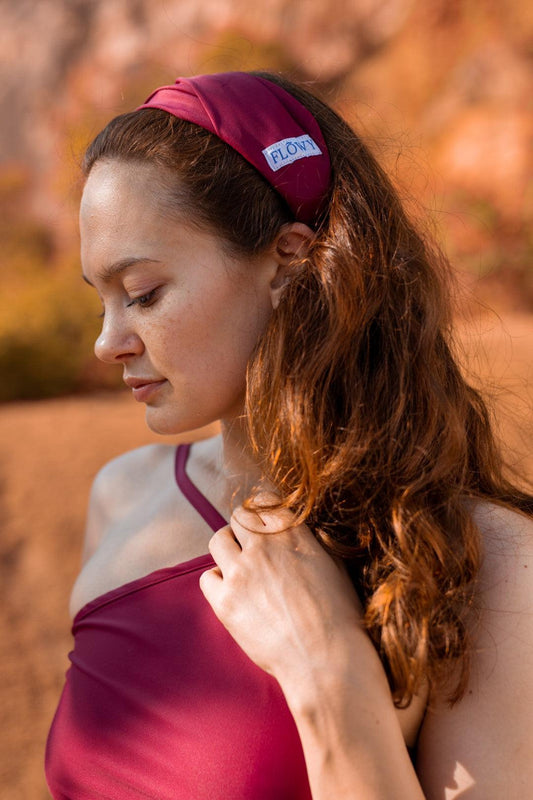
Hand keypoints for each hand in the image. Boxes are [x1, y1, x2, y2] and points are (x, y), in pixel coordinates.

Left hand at [199, 493, 364, 688]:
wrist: (326, 661)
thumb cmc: (339, 616)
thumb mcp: (334, 565)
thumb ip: (310, 542)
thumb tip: (295, 532)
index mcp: (292, 533)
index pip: (264, 499)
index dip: (263, 512)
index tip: (265, 525)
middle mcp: (263, 546)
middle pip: (238, 516)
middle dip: (244, 529)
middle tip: (251, 548)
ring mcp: (241, 572)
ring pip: (218, 540)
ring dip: (228, 550)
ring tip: (239, 567)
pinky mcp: (225, 601)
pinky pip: (207, 577)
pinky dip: (217, 583)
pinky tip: (233, 594)